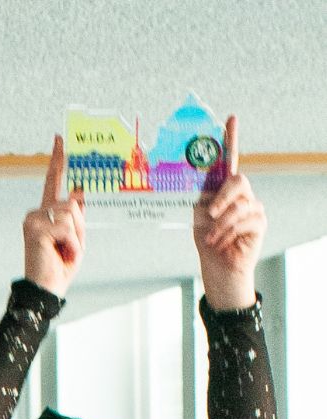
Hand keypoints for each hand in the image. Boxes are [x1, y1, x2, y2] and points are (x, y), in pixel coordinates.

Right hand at [23, 136, 84, 297]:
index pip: (52, 180)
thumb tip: (80, 192)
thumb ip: (77, 216)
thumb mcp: (75, 237)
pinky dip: (71, 245)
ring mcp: (33, 220)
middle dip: (78, 227)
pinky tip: (61, 256)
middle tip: (68, 249)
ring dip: (76, 238)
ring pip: (71, 215)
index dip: (57, 159)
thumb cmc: (59, 267)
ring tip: (64, 254)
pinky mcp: (35, 229)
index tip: (61, 137)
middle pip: (72, 203)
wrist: (46, 291)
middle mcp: (37, 213)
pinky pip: (66, 229)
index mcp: (46, 213)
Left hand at [194, 117, 263, 311]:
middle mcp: (241, 193)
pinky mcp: (259, 223)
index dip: (230, 138)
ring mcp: (252, 207)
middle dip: (222, 197)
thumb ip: (200, 197)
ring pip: (238, 206)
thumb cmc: (207, 241)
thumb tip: (192, 185)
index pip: (229, 158)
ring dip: (219, 225)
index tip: (230, 118)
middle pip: (238, 180)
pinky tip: (221, 244)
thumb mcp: (197, 216)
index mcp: (223, 188)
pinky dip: (227, 235)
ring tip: (211, 239)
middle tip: (209, 213)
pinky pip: (243, 222)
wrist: (217, 268)